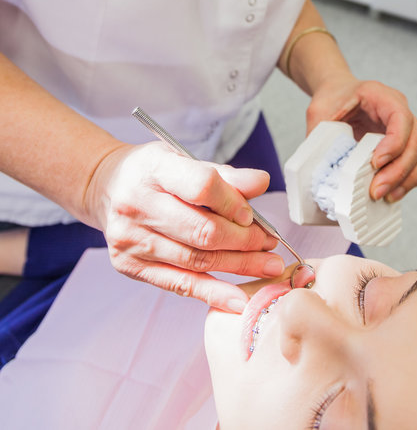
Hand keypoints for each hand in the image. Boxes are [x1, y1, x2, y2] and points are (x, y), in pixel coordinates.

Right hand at [84, 142, 284, 311]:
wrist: (108, 188)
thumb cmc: (154, 173)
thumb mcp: (184, 159)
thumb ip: (225, 174)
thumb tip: (262, 182)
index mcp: (154, 168)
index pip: (201, 186)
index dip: (233, 203)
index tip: (253, 215)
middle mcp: (137, 204)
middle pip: (201, 230)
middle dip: (243, 241)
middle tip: (269, 244)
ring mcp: (131, 239)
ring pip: (195, 260)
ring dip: (238, 266)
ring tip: (267, 265)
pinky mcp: (130, 266)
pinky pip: (179, 284)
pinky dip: (213, 293)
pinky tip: (239, 297)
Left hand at [306, 77, 416, 201]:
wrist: (338, 92)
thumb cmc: (331, 99)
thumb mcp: (319, 112)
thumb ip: (320, 136)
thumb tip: (321, 172)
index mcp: (380, 95)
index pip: (400, 117)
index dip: (394, 143)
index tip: (375, 163)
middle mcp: (400, 108)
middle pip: (416, 139)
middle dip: (399, 170)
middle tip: (376, 191)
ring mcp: (407, 124)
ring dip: (409, 177)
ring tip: (387, 196)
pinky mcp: (407, 140)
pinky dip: (411, 178)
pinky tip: (393, 193)